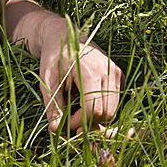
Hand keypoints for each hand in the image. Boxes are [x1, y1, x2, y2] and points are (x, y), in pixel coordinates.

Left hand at [37, 15, 122, 133]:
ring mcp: (116, 73)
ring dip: (95, 117)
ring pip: (112, 111)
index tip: (64, 124)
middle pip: (107, 114)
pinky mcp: (119, 75)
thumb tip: (56, 131)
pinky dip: (101, 108)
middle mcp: (109, 71)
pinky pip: (114, 102)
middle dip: (89, 124)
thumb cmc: (54, 56)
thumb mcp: (47, 80)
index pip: (94, 111)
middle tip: (69, 120)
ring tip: (75, 108)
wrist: (66, 35)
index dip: (79, 123)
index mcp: (90, 71)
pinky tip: (84, 100)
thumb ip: (52, 106)